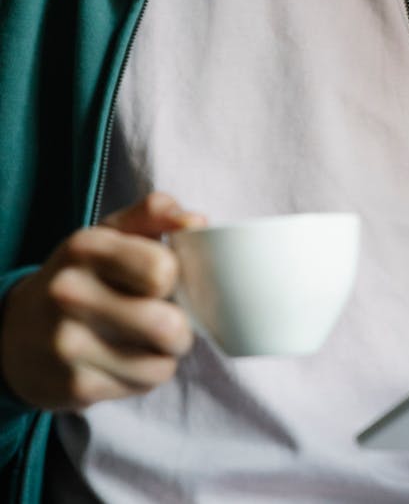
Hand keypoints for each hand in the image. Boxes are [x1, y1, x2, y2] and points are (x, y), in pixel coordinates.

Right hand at [0, 192, 205, 411]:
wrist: (17, 333)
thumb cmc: (81, 276)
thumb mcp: (108, 235)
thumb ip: (154, 214)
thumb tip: (197, 222)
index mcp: (86, 247)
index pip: (163, 269)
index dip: (176, 277)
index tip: (166, 280)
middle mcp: (70, 293)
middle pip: (166, 325)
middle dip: (183, 326)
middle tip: (172, 320)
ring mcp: (68, 343)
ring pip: (160, 363)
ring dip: (167, 355)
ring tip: (151, 342)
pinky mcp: (73, 387)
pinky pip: (142, 386)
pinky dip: (145, 376)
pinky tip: (126, 361)